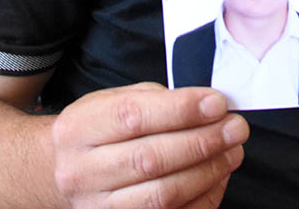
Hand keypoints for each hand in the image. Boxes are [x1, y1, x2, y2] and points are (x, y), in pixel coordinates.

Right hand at [51, 82, 248, 207]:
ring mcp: (98, 207)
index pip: (133, 116)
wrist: (62, 171)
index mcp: (79, 128)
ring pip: (161, 195)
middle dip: (202, 142)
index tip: (217, 103)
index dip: (181, 109)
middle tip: (236, 128)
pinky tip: (218, 177)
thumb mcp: (112, 100)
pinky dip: (201, 199)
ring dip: (206, 172)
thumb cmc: (97, 130)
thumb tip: (208, 106)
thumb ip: (156, 100)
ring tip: (233, 151)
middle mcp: (82, 172)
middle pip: (150, 158)